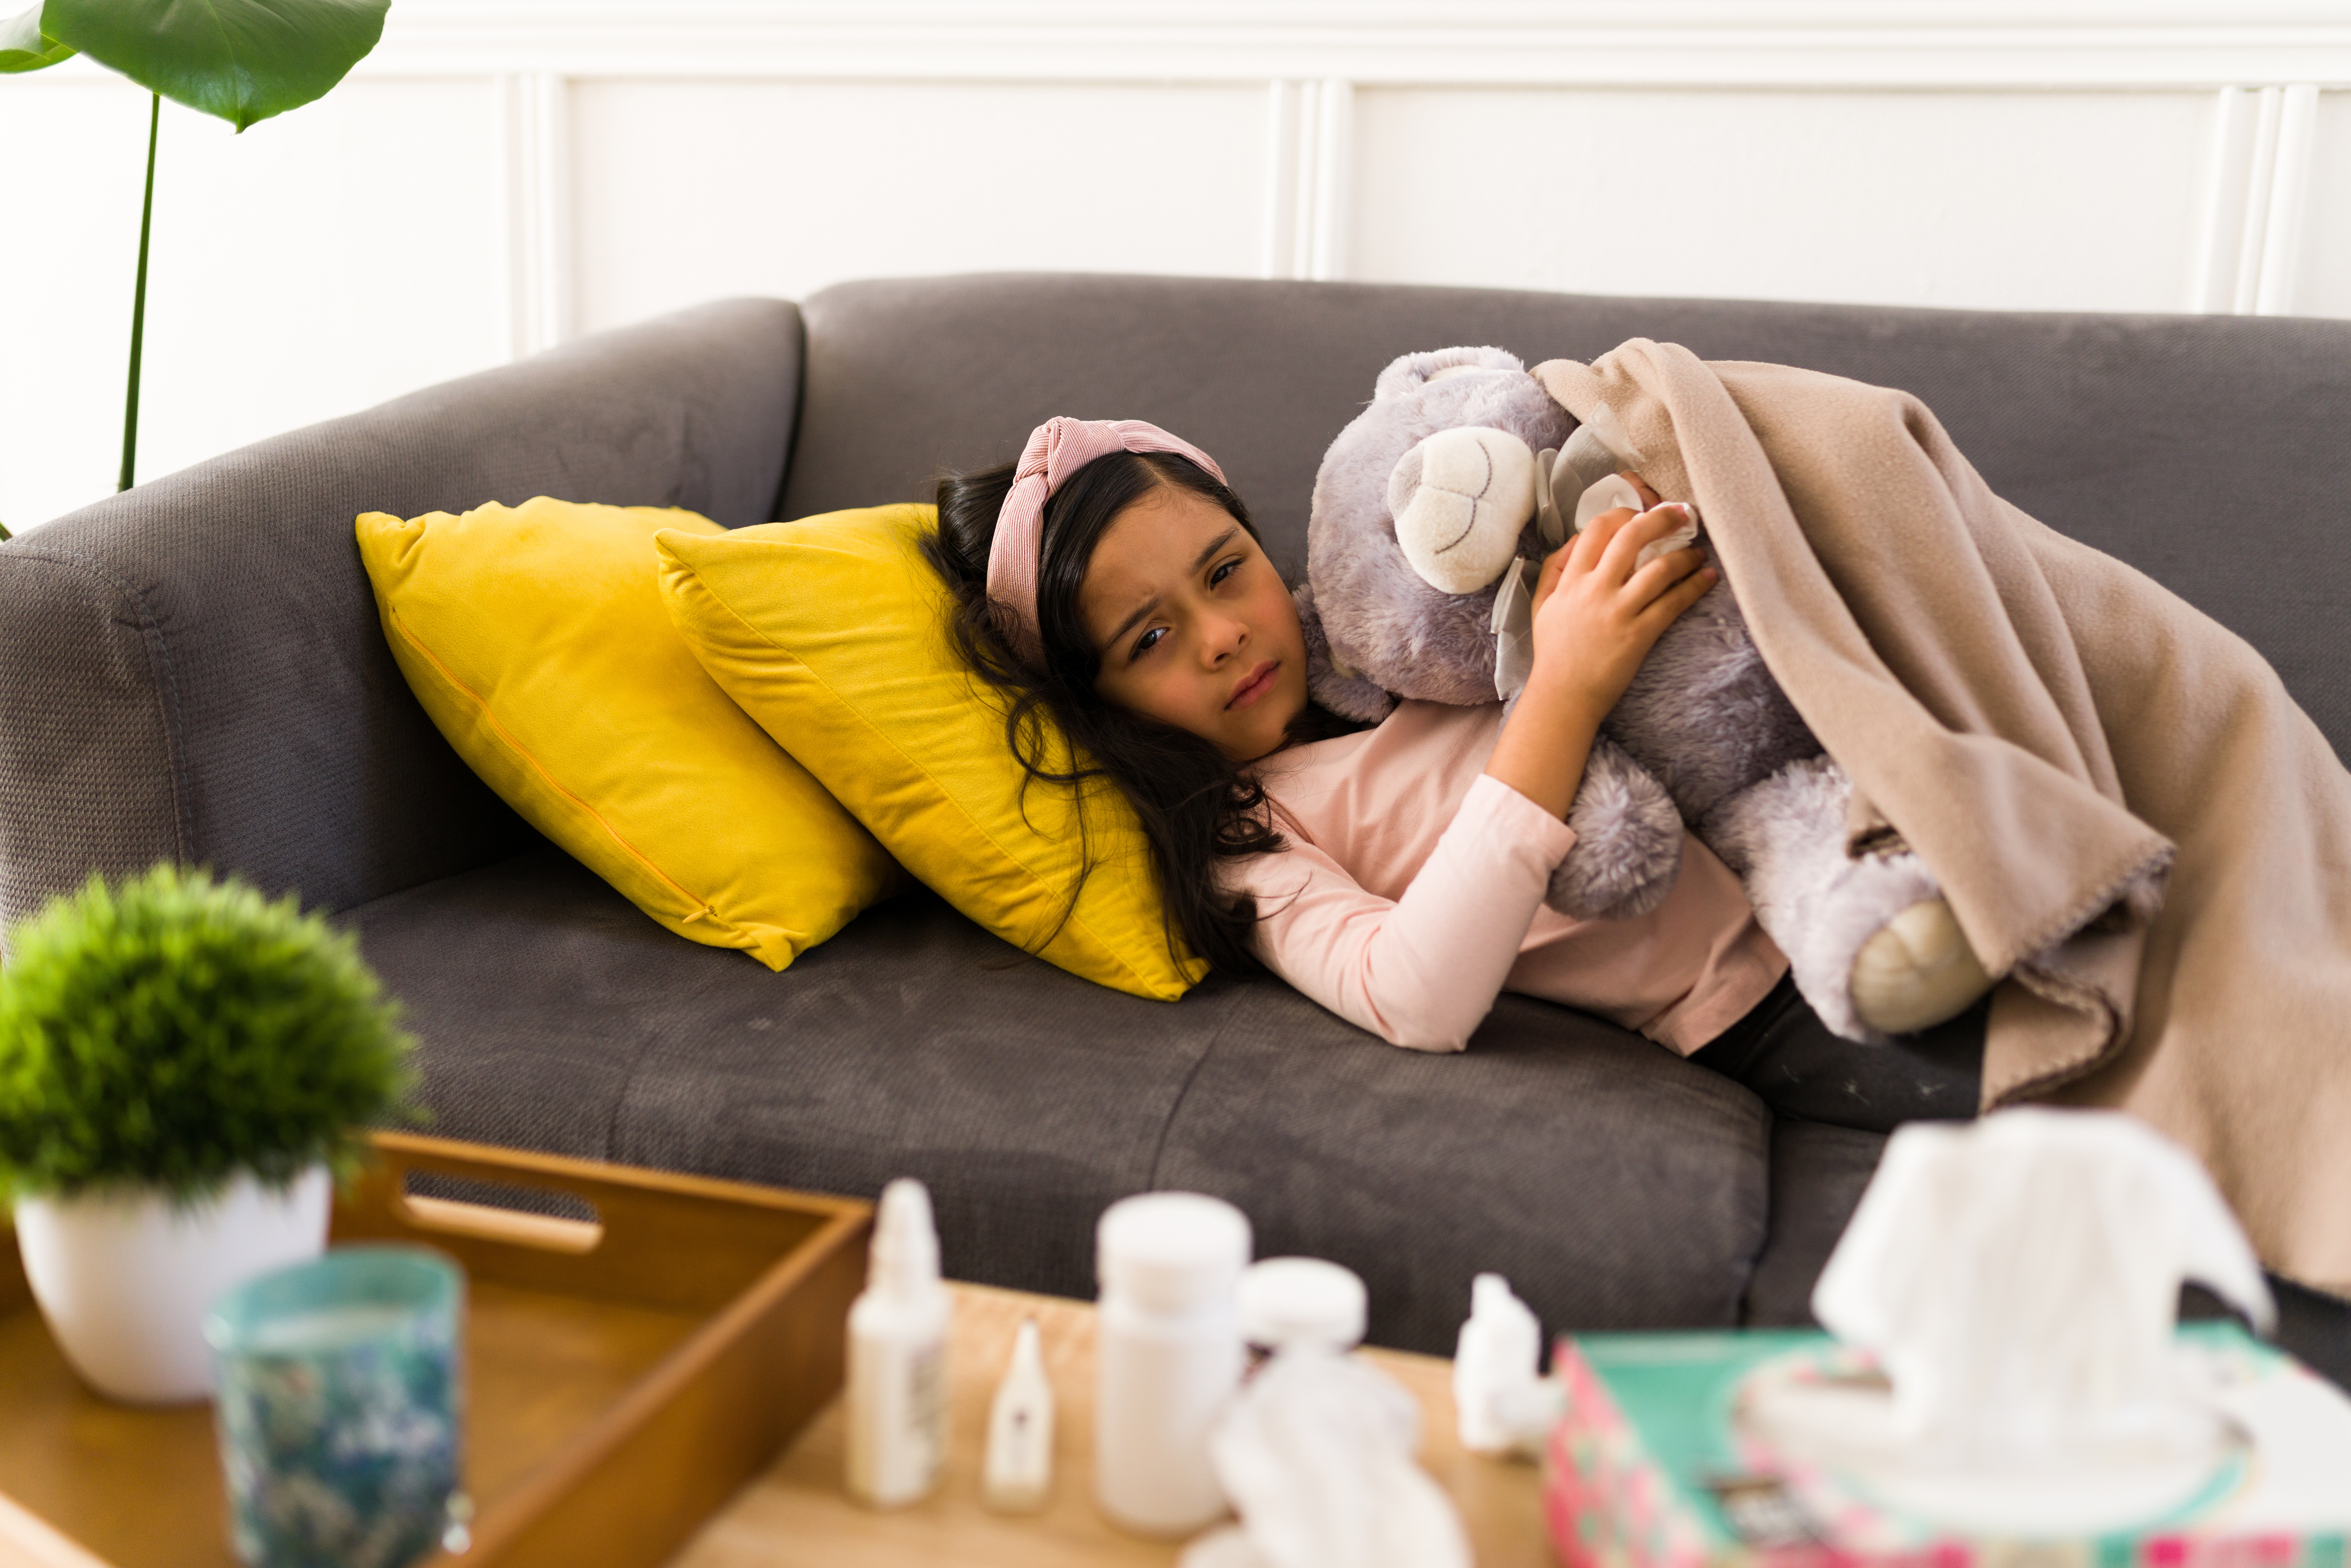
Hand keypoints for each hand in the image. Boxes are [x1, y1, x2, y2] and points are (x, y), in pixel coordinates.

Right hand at [1522, 493, 1716, 725]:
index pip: (1598, 529)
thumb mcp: (1542, 604)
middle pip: (1631, 537)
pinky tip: (1707, 578)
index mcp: (1571, 580)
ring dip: (1685, 555)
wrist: (1563, 697)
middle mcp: (1594, 590)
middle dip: (1660, 519)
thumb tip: (1578, 539)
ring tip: (1698, 553)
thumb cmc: (1554, 651)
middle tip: (1680, 514)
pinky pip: (1673, 603)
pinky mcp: (1638, 634)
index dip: (1624, 513)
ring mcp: (1617, 612)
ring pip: (1658, 568)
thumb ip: (1555, 569)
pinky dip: (1694, 586)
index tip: (1641, 513)